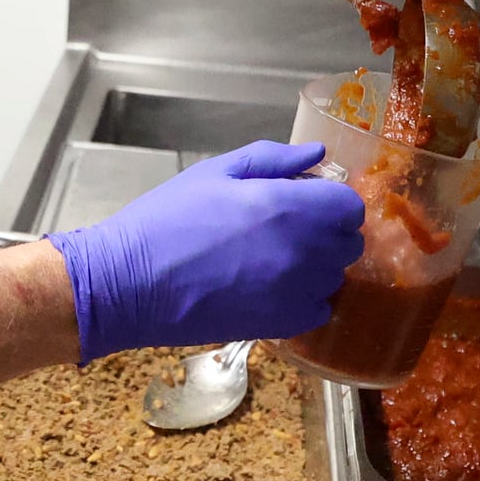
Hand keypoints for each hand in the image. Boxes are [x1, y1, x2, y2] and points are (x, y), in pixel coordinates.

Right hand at [48, 142, 368, 361]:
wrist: (129, 283)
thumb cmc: (167, 219)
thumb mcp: (215, 172)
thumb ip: (273, 160)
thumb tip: (318, 155)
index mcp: (288, 207)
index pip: (350, 206)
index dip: (332, 201)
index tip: (308, 201)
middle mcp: (302, 252)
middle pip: (349, 243)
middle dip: (327, 231)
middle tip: (288, 227)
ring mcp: (295, 293)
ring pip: (334, 276)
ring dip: (316, 265)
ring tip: (272, 258)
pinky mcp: (282, 325)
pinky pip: (318, 309)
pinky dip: (303, 298)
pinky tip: (269, 287)